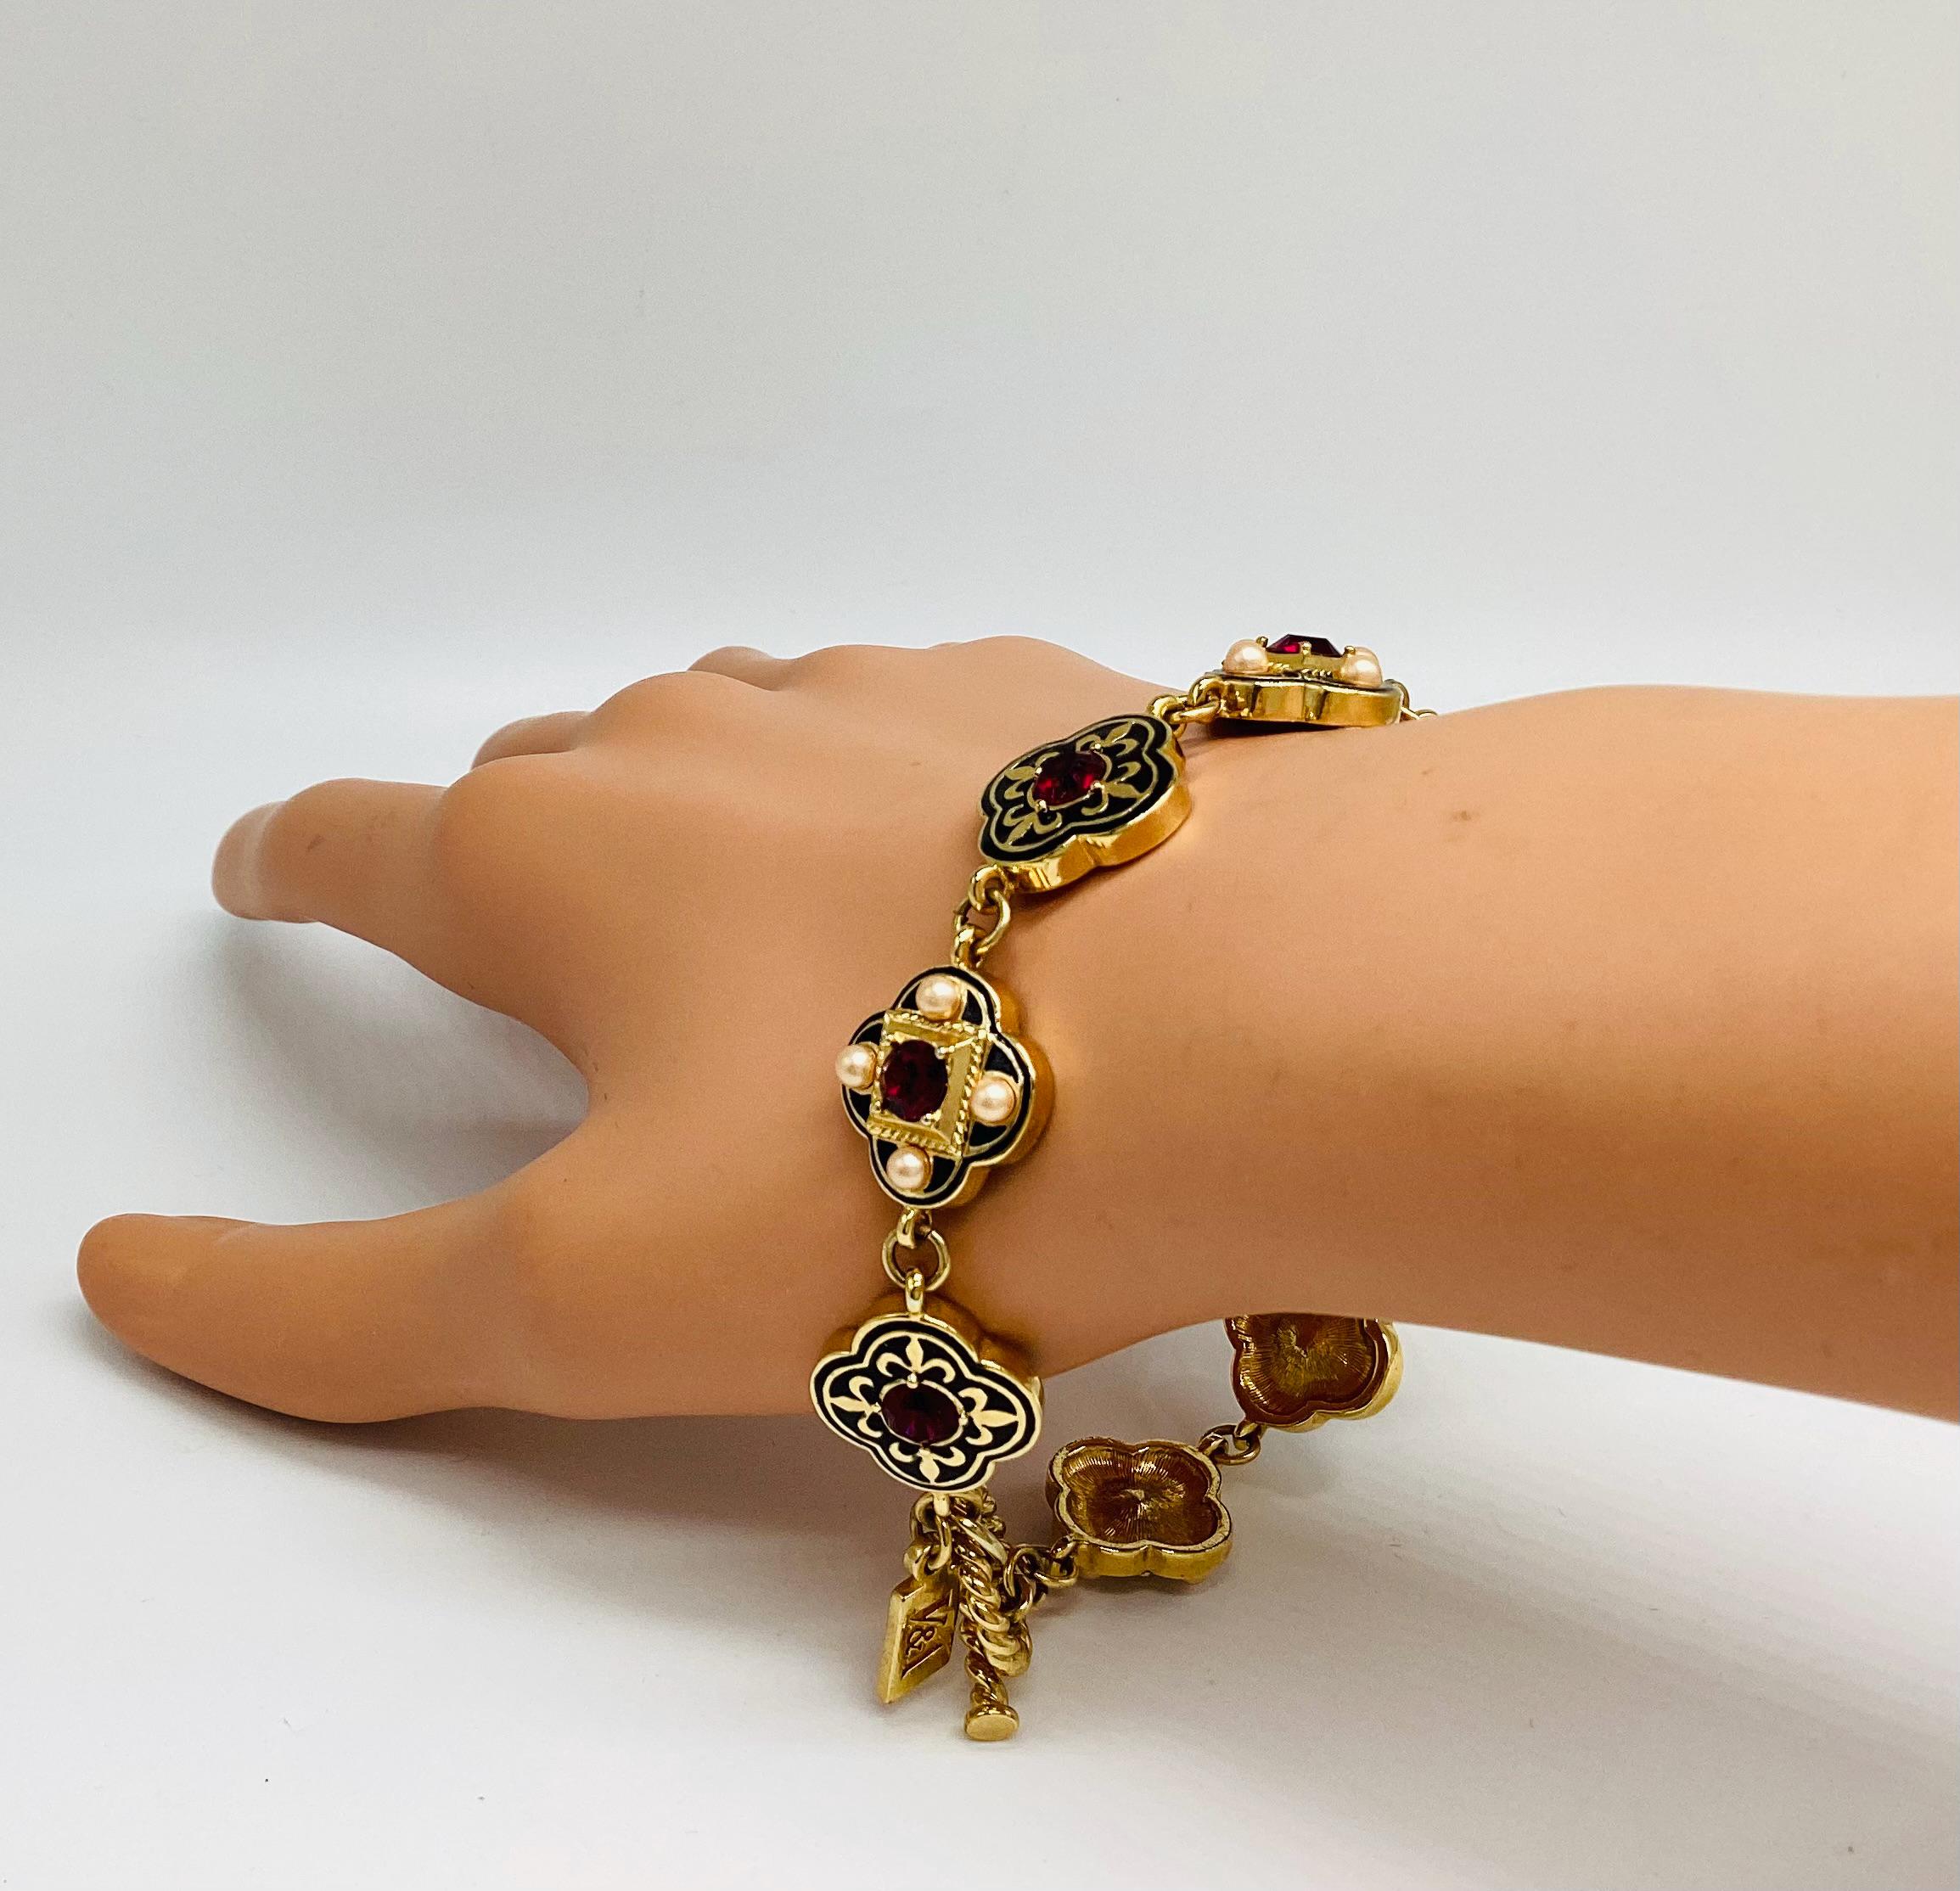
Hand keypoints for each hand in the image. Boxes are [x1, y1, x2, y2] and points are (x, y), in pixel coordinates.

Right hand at [79, 639, 1166, 1420]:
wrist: (1271, 1019)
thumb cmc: (899, 1167)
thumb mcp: (587, 1298)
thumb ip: (335, 1306)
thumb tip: (131, 1272)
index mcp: (559, 857)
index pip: (359, 840)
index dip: (295, 862)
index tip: (269, 865)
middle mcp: (703, 735)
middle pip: (546, 769)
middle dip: (509, 845)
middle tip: (529, 931)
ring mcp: (886, 693)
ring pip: (731, 727)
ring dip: (701, 804)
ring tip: (752, 911)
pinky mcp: (1056, 699)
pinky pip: (917, 725)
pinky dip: (890, 791)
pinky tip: (968, 877)